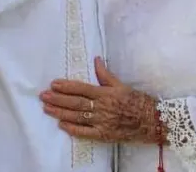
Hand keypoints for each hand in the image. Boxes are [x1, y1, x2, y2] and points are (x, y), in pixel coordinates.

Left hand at [39, 57, 161, 143]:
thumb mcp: (122, 85)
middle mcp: (101, 107)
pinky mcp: (104, 134)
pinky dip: (73, 129)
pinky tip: (62, 125)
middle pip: (75, 103)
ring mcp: (102, 122)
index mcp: (105, 93)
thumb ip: (106, 74)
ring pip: (77, 117)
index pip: (81, 88)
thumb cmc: (137, 101)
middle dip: (58, 99)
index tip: (53, 84)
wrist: (152, 120)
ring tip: (47, 109)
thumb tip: (96, 60)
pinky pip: (85, 133)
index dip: (66, 86)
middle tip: (43, 96)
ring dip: (60, 113)